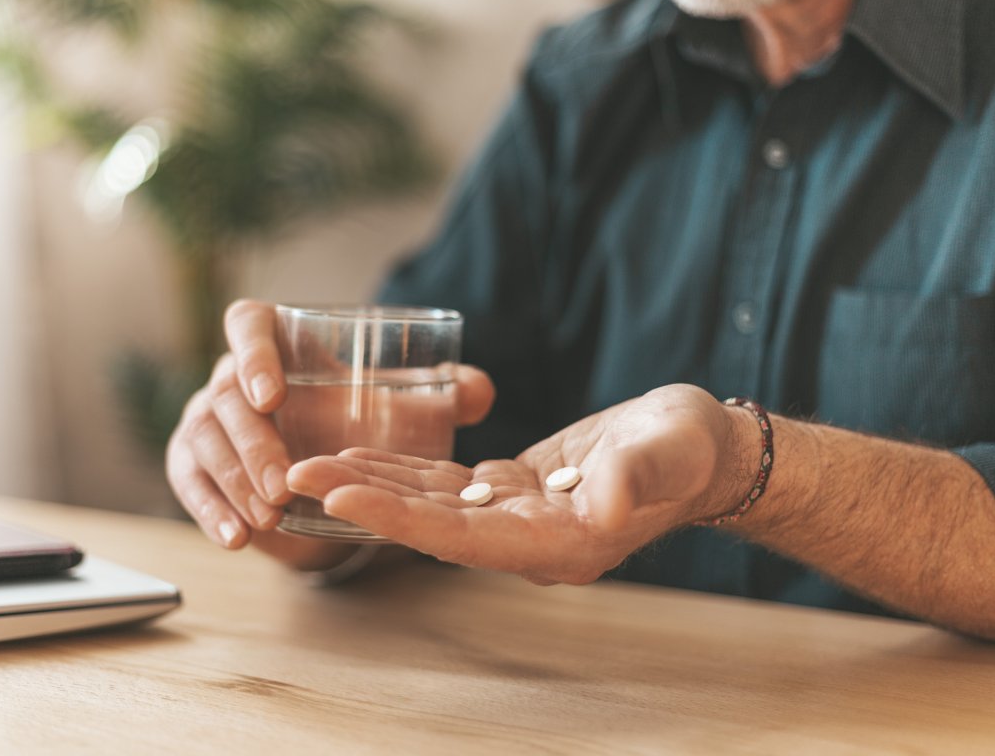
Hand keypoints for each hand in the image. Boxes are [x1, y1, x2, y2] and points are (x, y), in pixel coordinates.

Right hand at [165, 299, 496, 568]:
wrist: (319, 463)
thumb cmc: (358, 417)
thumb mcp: (402, 404)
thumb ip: (444, 392)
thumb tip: (477, 391)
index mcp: (275, 339)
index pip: (248, 324)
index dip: (253, 353)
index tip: (273, 395)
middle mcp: (230, 373)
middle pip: (224, 396)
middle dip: (252, 442)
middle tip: (285, 484)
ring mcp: (204, 417)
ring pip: (204, 441)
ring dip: (234, 481)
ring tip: (268, 517)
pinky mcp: (191, 462)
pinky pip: (189, 482)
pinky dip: (209, 512)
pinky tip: (235, 539)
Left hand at [286, 384, 755, 583]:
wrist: (700, 450)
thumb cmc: (689, 449)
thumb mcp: (670, 451)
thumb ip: (636, 476)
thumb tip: (605, 499)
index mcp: (560, 544)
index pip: (462, 538)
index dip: (400, 518)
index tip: (341, 497)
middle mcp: (528, 541)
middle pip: (428, 528)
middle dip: (362, 503)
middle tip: (294, 476)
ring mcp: (517, 519)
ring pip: (428, 507)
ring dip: (371, 486)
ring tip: (311, 465)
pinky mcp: (512, 492)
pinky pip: (446, 487)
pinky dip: (403, 472)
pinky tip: (365, 456)